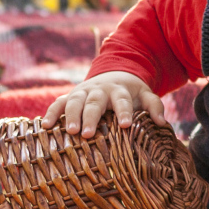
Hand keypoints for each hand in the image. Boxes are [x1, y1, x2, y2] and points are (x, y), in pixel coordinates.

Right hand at [42, 71, 165, 137]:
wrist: (114, 74)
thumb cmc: (131, 93)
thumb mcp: (146, 95)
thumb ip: (154, 107)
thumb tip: (162, 123)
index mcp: (119, 91)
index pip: (122, 101)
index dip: (124, 112)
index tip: (125, 125)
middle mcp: (100, 90)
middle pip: (95, 102)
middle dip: (91, 117)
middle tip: (88, 134)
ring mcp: (83, 92)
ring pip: (75, 101)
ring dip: (71, 115)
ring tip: (70, 132)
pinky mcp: (70, 96)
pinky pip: (59, 103)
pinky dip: (52, 112)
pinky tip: (46, 126)